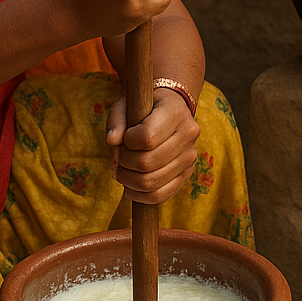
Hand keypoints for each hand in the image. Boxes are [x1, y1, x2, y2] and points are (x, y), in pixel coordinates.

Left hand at [106, 87, 199, 203]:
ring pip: (152, 182)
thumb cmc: (144, 107)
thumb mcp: (126, 104)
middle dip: (124, 163)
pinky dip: (140, 196)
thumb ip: (116, 120)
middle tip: (117, 157)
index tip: (124, 138)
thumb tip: (112, 141)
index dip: (127, 142)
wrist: (170, 112)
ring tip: (122, 170)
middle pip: (147, 162)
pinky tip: (130, 187)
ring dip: (128, 180)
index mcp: (175, 112)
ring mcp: (190, 157)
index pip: (147, 137)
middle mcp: (188, 134)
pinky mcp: (187, 174)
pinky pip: (160, 195)